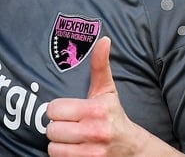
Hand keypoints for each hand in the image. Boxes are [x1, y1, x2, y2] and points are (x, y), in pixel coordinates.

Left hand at [46, 37, 179, 155]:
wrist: (132, 149)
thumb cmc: (114, 115)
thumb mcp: (107, 90)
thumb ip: (100, 65)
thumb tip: (104, 40)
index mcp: (95, 110)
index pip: (53, 109)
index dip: (58, 110)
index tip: (68, 111)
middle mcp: (94, 132)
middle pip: (51, 130)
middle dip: (58, 127)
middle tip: (70, 125)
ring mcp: (91, 153)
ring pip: (53, 148)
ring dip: (59, 144)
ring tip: (71, 138)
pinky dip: (64, 156)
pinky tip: (74, 149)